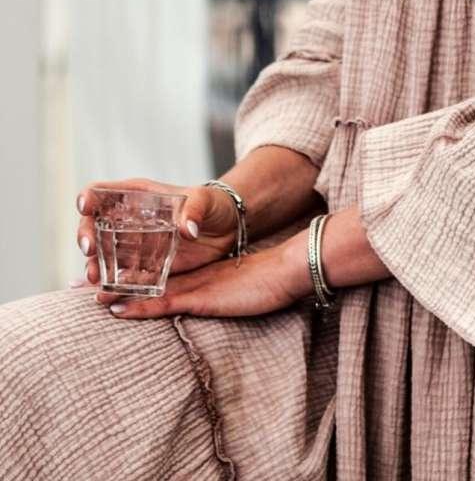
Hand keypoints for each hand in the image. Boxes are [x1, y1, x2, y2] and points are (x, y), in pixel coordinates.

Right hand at [74, 177, 237, 286]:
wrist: (227, 230)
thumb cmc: (214, 205)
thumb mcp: (206, 201)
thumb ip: (195, 209)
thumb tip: (187, 229)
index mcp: (138, 195)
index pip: (104, 192)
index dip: (90, 197)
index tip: (85, 206)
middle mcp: (129, 221)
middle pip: (93, 225)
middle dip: (85, 236)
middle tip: (89, 249)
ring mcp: (133, 246)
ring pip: (102, 256)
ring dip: (94, 266)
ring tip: (94, 279)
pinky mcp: (144, 268)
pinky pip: (122, 278)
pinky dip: (112, 287)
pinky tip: (106, 295)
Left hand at [98, 235, 310, 320]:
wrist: (288, 269)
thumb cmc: (273, 282)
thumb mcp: (243, 289)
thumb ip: (227, 294)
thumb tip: (220, 302)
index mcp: (201, 275)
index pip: (160, 277)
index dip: (133, 279)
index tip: (108, 283)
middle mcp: (193, 276)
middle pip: (147, 278)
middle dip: (115, 281)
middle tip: (84, 285)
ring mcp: (195, 284)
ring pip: (148, 287)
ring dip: (117, 290)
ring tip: (87, 293)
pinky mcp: (201, 295)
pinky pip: (162, 300)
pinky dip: (137, 304)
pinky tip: (116, 307)